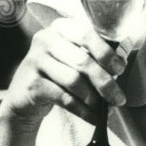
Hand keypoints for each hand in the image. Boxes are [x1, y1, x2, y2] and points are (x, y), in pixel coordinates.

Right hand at [0, 16, 126, 127]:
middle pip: (82, 61)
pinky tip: (94, 117)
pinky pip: (64, 98)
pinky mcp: (32, 84)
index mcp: (61, 28)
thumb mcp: (73, 57)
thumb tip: (121, 64)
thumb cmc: (58, 74)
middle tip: (119, 98)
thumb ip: (94, 55)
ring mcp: (35, 61)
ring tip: (106, 109)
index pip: (86, 34)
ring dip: (95, 98)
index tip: (121, 68)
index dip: (106, 52)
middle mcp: (46, 39)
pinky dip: (83, 110)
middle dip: (105, 82)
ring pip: (74, 81)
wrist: (24, 97)